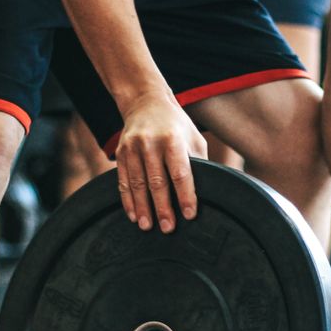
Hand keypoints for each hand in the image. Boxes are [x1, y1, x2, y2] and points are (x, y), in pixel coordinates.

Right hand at [114, 91, 206, 232]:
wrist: (145, 102)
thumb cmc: (177, 125)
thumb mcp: (193, 138)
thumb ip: (198, 162)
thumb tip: (209, 190)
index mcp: (173, 139)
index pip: (180, 172)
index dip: (185, 195)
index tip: (189, 215)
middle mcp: (150, 143)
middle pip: (157, 181)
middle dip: (162, 207)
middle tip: (168, 228)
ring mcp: (133, 148)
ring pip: (138, 183)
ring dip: (142, 208)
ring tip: (147, 226)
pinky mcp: (121, 153)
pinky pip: (123, 180)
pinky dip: (128, 200)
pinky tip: (133, 215)